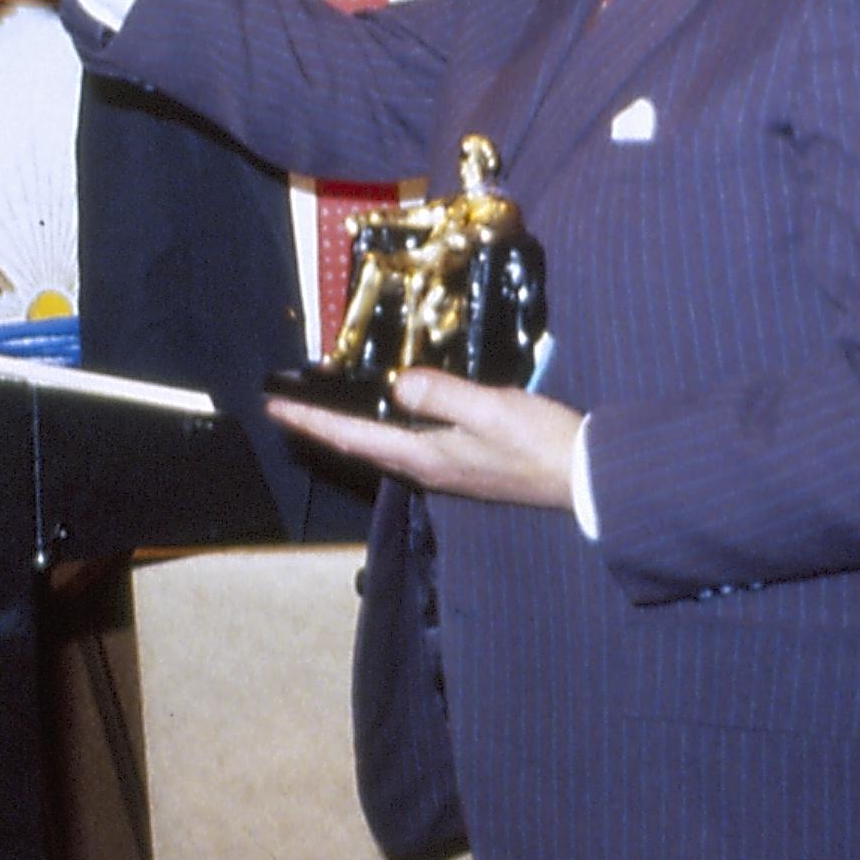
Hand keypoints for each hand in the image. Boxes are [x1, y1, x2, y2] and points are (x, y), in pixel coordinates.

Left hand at [267, 370, 583, 511]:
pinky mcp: (462, 463)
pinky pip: (405, 443)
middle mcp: (427, 467)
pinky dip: (380, 428)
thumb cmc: (539, 442)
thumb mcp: (490, 409)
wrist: (584, 477)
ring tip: (323, 407)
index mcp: (426, 456)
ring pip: (380, 446)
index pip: (353, 437)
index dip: (311, 420)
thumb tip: (396, 383)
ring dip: (347, 427)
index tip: (276, 406)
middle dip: (320, 424)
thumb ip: (442, 394)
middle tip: (287, 404)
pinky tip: (385, 415)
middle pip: (359, 445)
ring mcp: (445, 468)